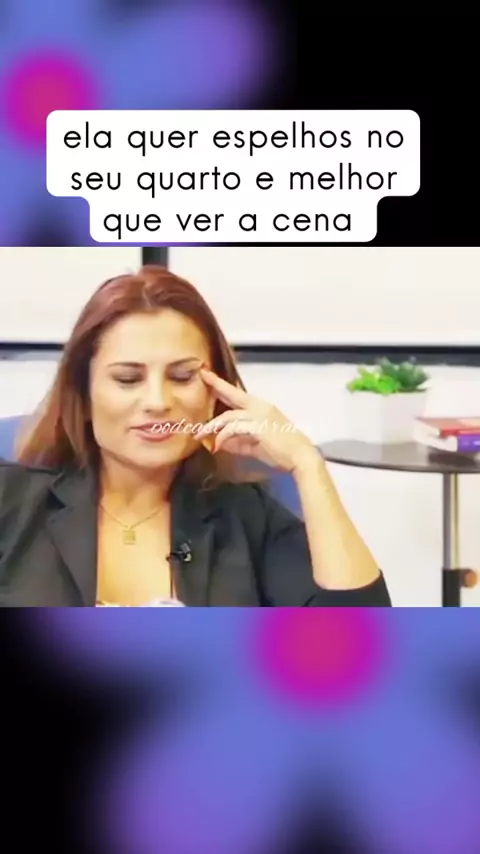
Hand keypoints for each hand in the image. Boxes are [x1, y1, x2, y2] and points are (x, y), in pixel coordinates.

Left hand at [194, 368, 318, 472]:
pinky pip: (234, 428)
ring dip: (212, 426)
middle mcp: (260, 407)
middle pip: (233, 394)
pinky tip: (217, 446)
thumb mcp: (255, 446)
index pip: (238, 394)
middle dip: (216, 385)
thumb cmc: (282, 452)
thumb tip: (220, 444)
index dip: (223, 386)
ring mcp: (260, 415)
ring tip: (199, 435)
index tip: (209, 376)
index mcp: (261, 408)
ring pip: (229, 415)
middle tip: (202, 375)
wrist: (300, 457)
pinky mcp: (258, 427)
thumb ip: (237, 442)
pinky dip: (223, 437)